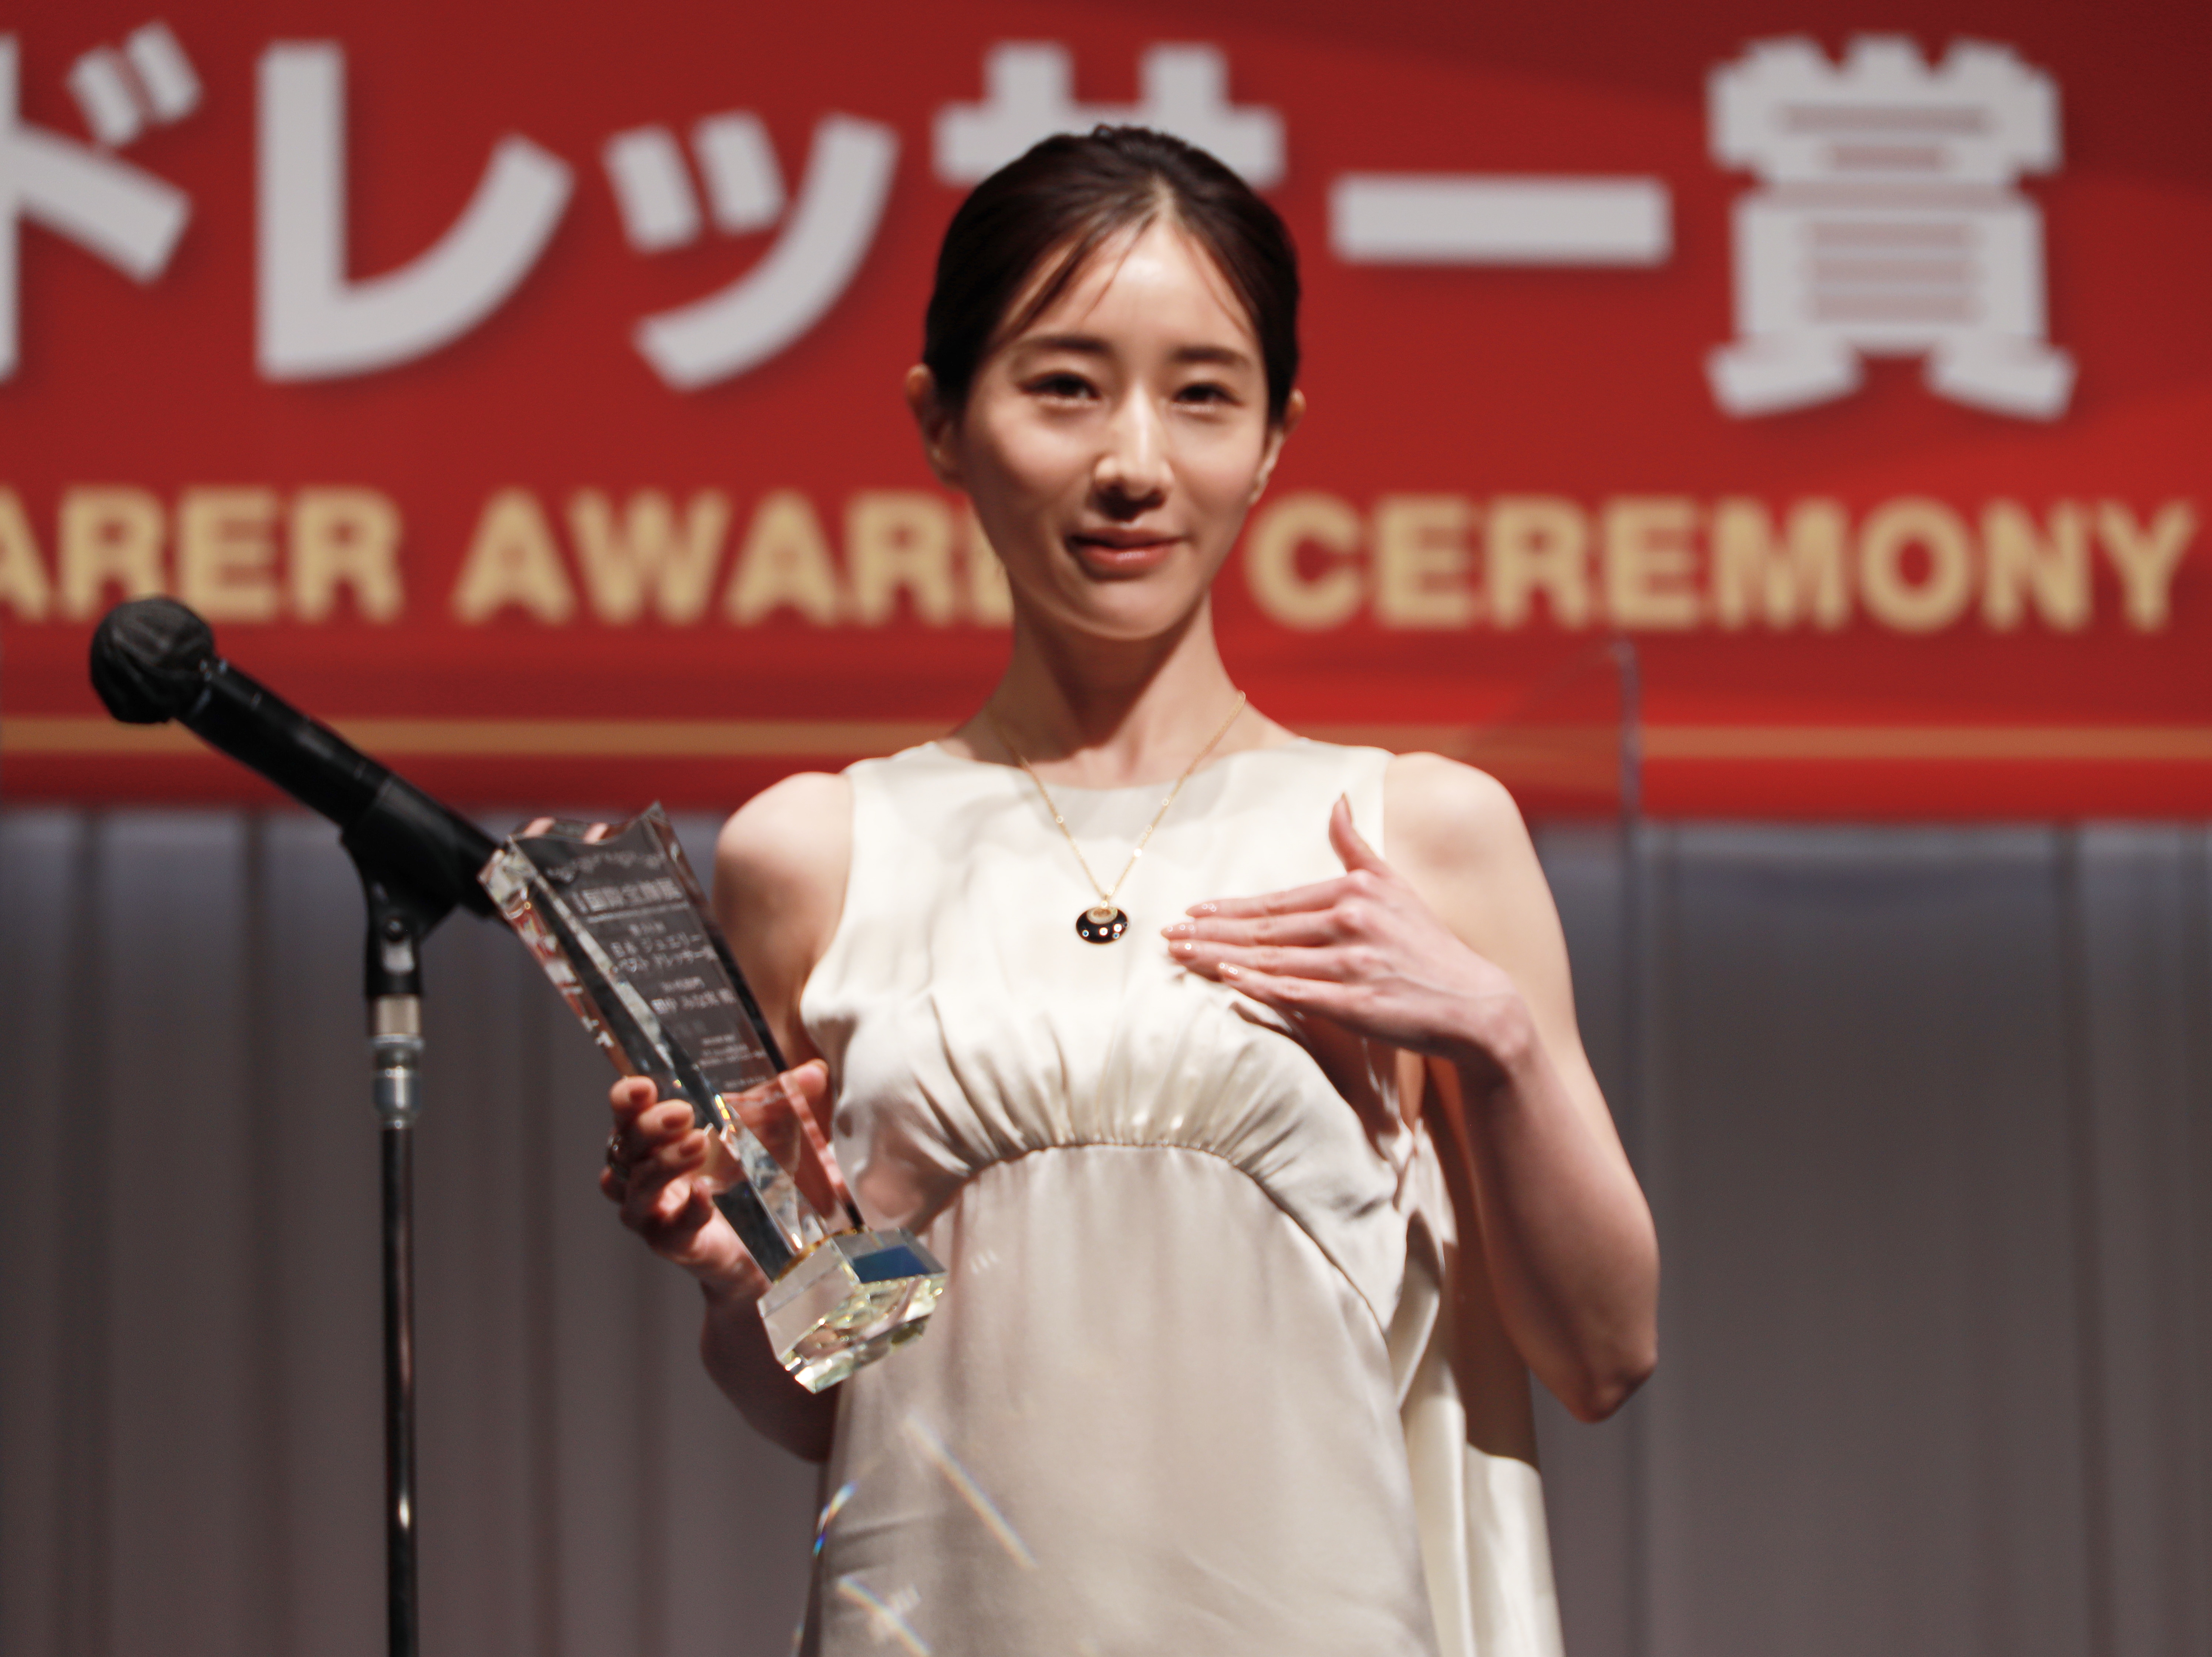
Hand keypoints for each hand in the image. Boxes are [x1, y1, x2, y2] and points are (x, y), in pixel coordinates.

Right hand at [601, 1061, 834, 1300]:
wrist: (762, 1246)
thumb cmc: (748, 1178)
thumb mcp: (766, 1134)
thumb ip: (782, 1101)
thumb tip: (815, 1070)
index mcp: (655, 1138)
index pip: (625, 1112)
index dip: (626, 1098)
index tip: (644, 1085)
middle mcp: (641, 1174)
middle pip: (624, 1148)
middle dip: (649, 1127)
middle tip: (683, 1113)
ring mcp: (652, 1212)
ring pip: (636, 1188)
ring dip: (663, 1164)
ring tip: (697, 1144)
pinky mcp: (673, 1244)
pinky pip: (671, 1228)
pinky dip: (688, 1209)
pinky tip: (703, 1193)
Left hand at [1163, 796, 1529, 1076]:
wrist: (1475, 1003)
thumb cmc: (1428, 945)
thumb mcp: (1396, 886)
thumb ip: (1356, 847)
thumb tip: (1337, 801)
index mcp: (1354, 893)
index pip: (1277, 902)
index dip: (1231, 908)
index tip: (1193, 912)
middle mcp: (1351, 923)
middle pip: (1265, 931)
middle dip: (1211, 933)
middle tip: (1168, 937)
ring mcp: (1353, 965)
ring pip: (1272, 961)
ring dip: (1221, 959)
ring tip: (1182, 958)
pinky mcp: (1358, 1004)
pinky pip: (1298, 993)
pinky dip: (1261, 986)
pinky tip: (1228, 981)